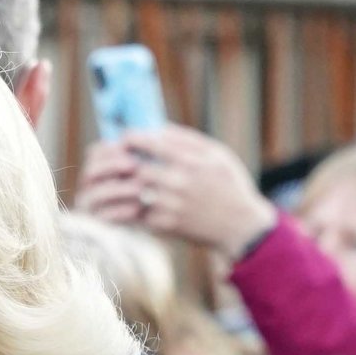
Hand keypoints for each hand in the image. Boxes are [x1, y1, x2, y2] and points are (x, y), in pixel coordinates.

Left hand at [76, 124, 276, 260]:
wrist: (240, 225)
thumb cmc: (229, 185)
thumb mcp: (216, 153)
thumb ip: (188, 140)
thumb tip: (158, 128)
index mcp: (191, 160)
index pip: (152, 144)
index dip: (132, 138)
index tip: (125, 138)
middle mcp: (179, 183)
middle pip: (138, 168)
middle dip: (123, 163)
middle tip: (116, 160)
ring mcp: (172, 206)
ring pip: (135, 193)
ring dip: (123, 186)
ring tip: (117, 180)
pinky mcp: (167, 226)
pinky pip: (139, 215)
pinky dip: (129, 208)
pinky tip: (124, 202)